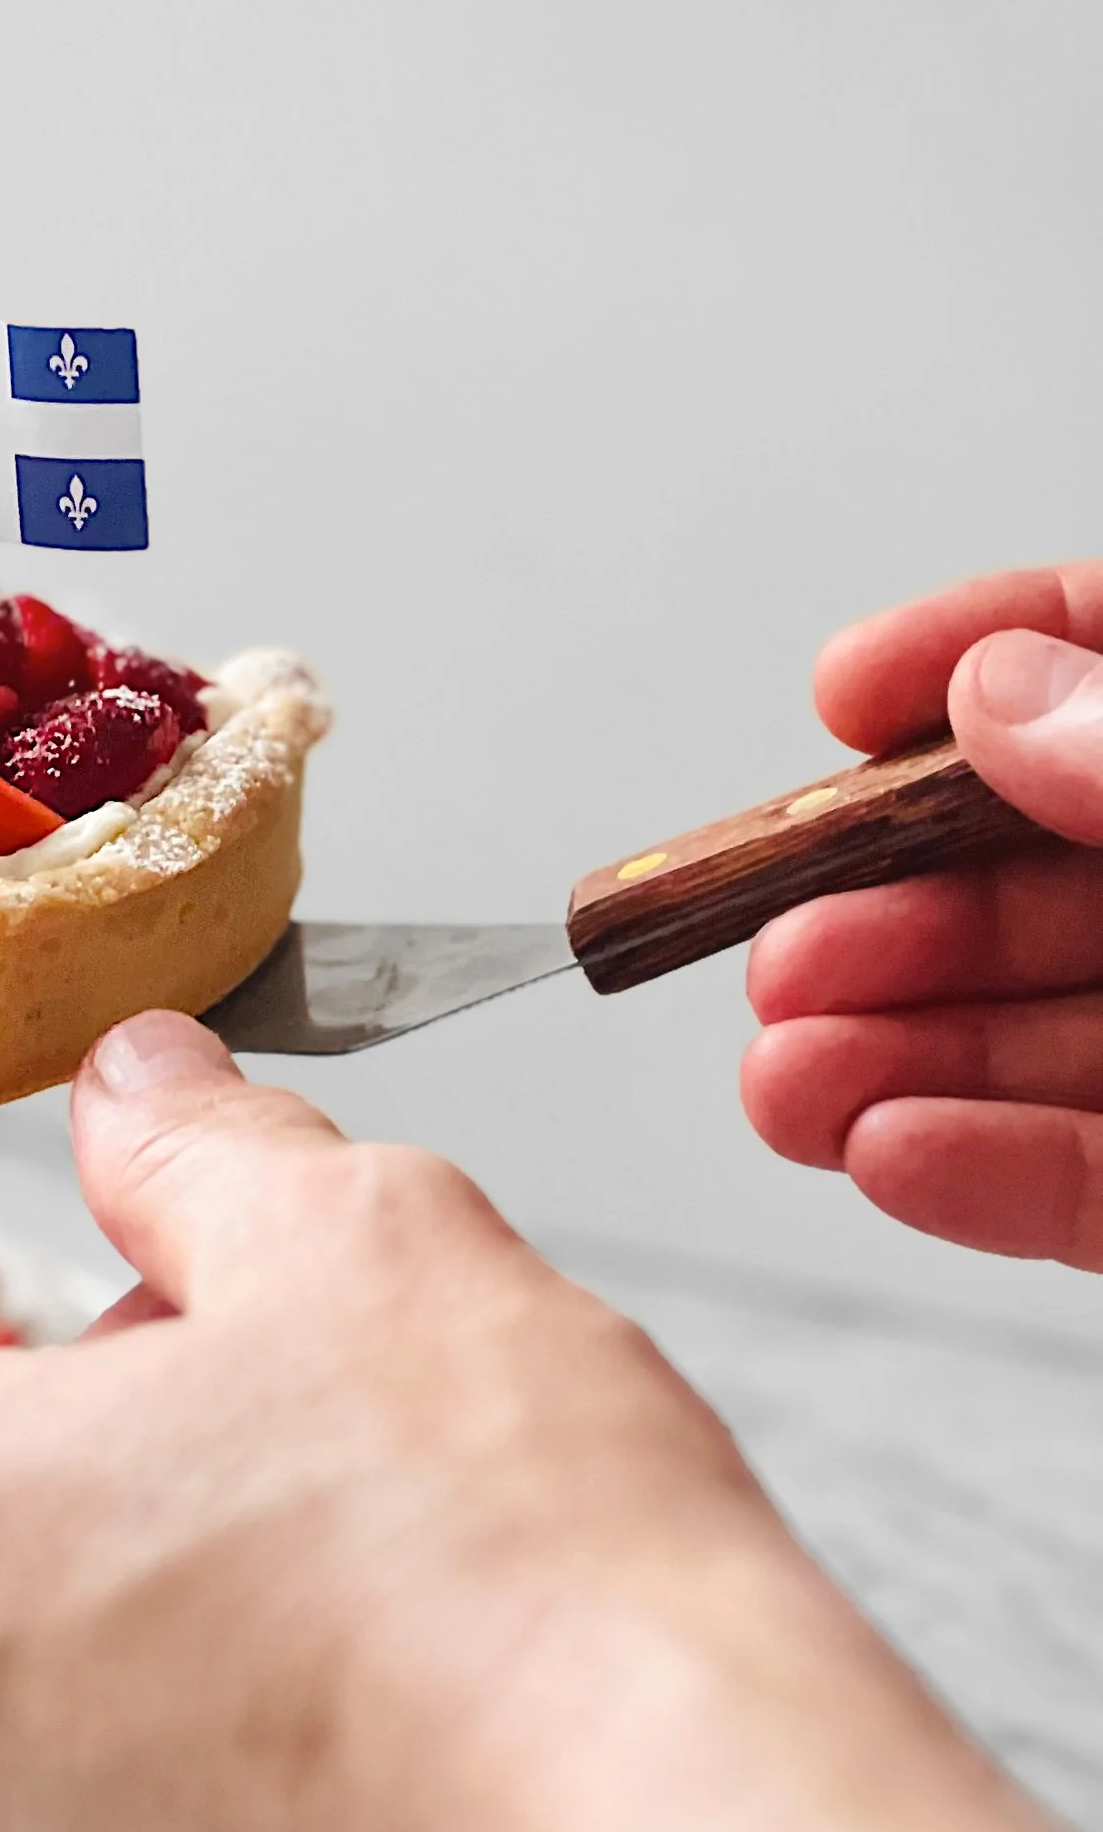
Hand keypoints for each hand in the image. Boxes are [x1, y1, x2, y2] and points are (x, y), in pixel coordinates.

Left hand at [0, 1013, 869, 1831]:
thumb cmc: (509, 1579)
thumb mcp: (355, 1246)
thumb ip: (195, 1151)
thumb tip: (134, 1091)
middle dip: (36, 1429)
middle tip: (227, 1372)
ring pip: (11, 1710)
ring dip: (116, 1612)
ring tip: (334, 1560)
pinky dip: (199, 1787)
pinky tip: (371, 1740)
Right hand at [742, 562, 1102, 1261]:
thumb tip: (1002, 695)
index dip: (980, 654)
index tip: (846, 689)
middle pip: (1046, 872)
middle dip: (888, 910)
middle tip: (777, 948)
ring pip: (1053, 1042)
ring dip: (897, 1060)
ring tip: (783, 1081)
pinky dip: (990, 1177)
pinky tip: (887, 1155)